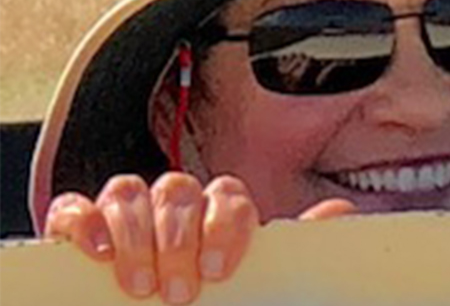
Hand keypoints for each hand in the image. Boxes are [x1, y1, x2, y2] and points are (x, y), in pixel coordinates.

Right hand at [43, 172, 354, 303]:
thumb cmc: (222, 291)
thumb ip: (295, 245)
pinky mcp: (85, 226)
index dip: (224, 227)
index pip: (228, 197)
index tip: (219, 270)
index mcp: (221, 210)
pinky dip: (84, 223)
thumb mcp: (263, 277)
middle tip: (178, 291)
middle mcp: (176, 204)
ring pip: (129, 193)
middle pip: (177, 192)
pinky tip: (96, 252)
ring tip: (138, 286)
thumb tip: (340, 213)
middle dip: (176, 240)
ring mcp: (129, 211)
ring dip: (133, 236)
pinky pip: (76, 207)